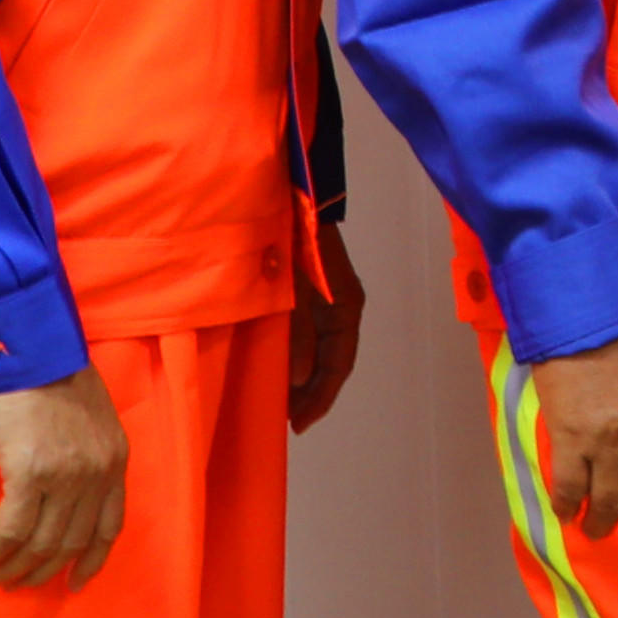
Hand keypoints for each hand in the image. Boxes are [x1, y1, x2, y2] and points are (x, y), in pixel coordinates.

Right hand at [0, 369, 132, 590]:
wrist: (30, 345)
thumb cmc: (53, 370)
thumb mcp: (90, 414)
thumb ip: (85, 452)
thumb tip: (59, 488)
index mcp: (115, 460)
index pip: (109, 526)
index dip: (91, 560)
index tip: (75, 581)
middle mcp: (96, 475)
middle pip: (70, 542)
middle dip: (41, 571)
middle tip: (16, 584)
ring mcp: (65, 478)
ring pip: (39, 543)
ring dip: (12, 569)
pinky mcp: (29, 475)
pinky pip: (10, 530)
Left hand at [288, 251, 367, 431]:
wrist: (287, 193)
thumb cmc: (293, 241)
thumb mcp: (295, 291)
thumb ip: (298, 335)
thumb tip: (300, 379)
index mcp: (347, 308)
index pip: (339, 365)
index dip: (321, 398)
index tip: (298, 424)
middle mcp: (339, 307)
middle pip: (329, 361)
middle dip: (309, 393)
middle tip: (284, 419)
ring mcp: (321, 299)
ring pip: (314, 349)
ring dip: (298, 375)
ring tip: (275, 399)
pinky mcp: (303, 290)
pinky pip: (301, 332)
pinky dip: (288, 352)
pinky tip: (270, 363)